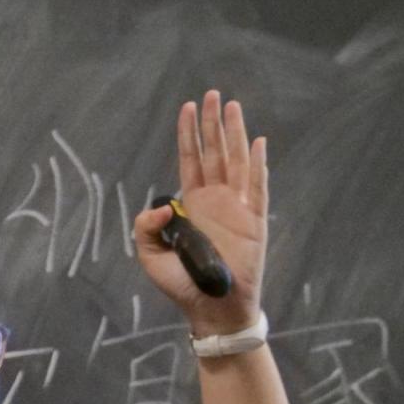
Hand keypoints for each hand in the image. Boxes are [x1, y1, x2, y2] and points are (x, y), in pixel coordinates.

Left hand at [133, 89, 267, 336]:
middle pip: (214, 152)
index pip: (190, 160)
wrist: (211, 308)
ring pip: (236, 161)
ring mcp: (236, 208)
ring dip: (234, 134)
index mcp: (192, 204)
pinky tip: (257, 143)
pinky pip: (257, 187)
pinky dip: (257, 165)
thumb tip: (164, 204)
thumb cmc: (181, 284)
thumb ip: (146, 227)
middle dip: (211, 123)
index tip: (187, 107)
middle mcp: (215, 200)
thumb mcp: (149, 255)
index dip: (188, 134)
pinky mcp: (254, 220)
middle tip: (212, 94)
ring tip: (232, 106)